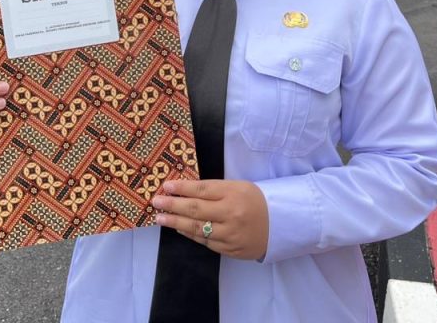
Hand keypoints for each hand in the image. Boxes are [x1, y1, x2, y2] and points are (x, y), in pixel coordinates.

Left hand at [152, 179, 268, 260]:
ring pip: (197, 228)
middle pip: (195, 209)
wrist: (280, 224)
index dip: (182, 188)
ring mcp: (230, 234)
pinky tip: (180, 229)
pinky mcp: (231, 249)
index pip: (201, 189)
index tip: (165, 186)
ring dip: (176, 223)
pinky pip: (206, 242)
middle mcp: (231, 213)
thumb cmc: (256, 200)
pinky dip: (191, 234)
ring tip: (161, 218)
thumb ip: (215, 189)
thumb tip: (185, 191)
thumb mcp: (239, 187)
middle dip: (172, 206)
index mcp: (233, 193)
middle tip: (156, 202)